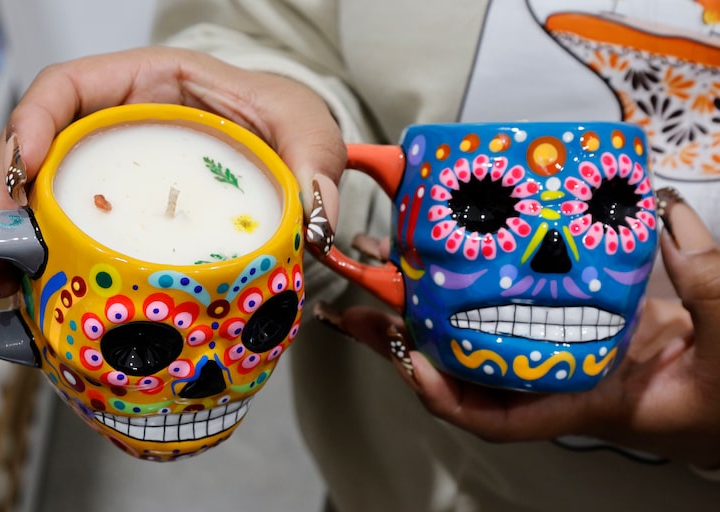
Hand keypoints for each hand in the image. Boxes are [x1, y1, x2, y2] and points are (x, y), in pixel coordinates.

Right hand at [0, 46, 345, 313]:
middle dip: (7, 192)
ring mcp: (115, 169)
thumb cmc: (287, 121)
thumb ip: (313, 163)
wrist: (289, 149)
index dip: (34, 119)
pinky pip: (72, 224)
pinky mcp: (121, 208)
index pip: (70, 86)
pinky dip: (48, 257)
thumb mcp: (306, 129)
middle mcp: (119, 124)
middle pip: (39, 146)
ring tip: (1, 283)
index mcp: (151, 83)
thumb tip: (313, 220)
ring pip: (45, 191)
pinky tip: (39, 293)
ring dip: (16, 234)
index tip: (26, 164)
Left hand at [321, 187, 719, 467]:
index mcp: (584, 400)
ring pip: (472, 336)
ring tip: (378, 273)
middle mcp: (555, 380)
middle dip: (404, 343)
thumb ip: (705, 283)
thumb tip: (668, 220)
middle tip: (356, 310)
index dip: (445, 395)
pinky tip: (448, 259)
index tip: (409, 361)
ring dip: (422, 310)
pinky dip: (470, 289)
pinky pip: (502, 311)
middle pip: (461, 369)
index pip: (496, 417)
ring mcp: (555, 352)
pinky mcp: (567, 325)